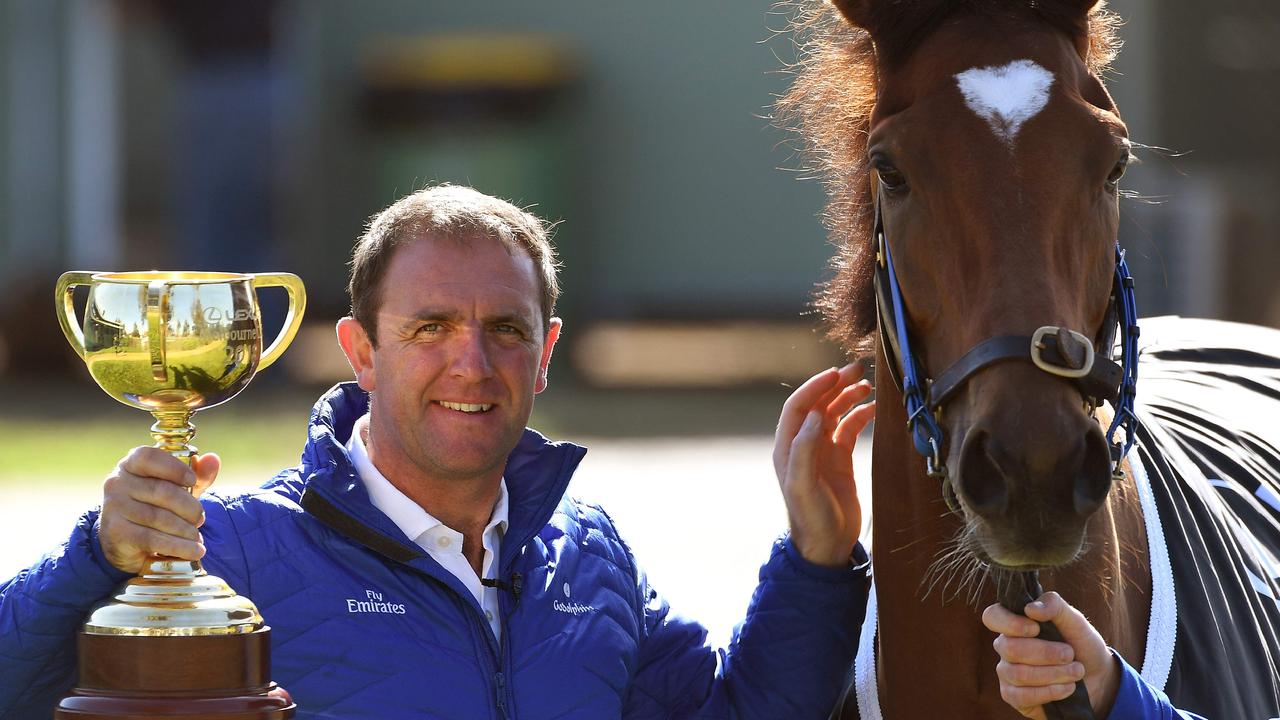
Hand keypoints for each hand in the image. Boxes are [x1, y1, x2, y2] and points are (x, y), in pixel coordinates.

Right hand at [98, 447, 219, 573]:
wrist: (124, 541)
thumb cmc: (154, 505)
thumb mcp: (177, 488)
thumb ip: (197, 474)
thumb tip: (213, 460)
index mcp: (130, 465)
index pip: (148, 457)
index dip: (174, 468)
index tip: (192, 481)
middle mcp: (117, 483)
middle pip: (161, 491)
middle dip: (189, 507)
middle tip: (200, 519)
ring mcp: (114, 508)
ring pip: (159, 517)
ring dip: (186, 530)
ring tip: (197, 537)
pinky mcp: (116, 533)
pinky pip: (153, 539)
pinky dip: (179, 546)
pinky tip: (195, 550)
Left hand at [773, 363, 874, 566]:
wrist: (826, 545)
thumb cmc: (810, 518)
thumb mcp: (802, 486)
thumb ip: (805, 450)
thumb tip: (816, 414)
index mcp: (788, 448)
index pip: (799, 407)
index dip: (815, 387)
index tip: (836, 374)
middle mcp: (803, 445)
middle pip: (818, 404)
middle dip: (835, 385)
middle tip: (858, 370)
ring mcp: (822, 451)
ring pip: (834, 413)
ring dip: (848, 396)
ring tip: (868, 384)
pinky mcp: (839, 460)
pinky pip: (849, 429)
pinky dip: (860, 416)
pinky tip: (873, 409)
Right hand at [982, 591, 1121, 718]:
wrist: (1097, 676)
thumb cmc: (1081, 644)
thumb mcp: (1075, 620)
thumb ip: (1054, 606)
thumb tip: (1030, 608)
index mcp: (1015, 623)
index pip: (992, 617)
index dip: (1009, 623)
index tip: (1036, 628)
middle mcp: (1006, 646)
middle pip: (1010, 649)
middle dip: (1046, 653)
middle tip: (1070, 655)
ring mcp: (1007, 672)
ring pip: (1018, 674)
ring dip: (1053, 674)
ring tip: (1076, 672)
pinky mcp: (1014, 696)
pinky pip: (1020, 696)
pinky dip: (1048, 692)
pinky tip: (1066, 689)